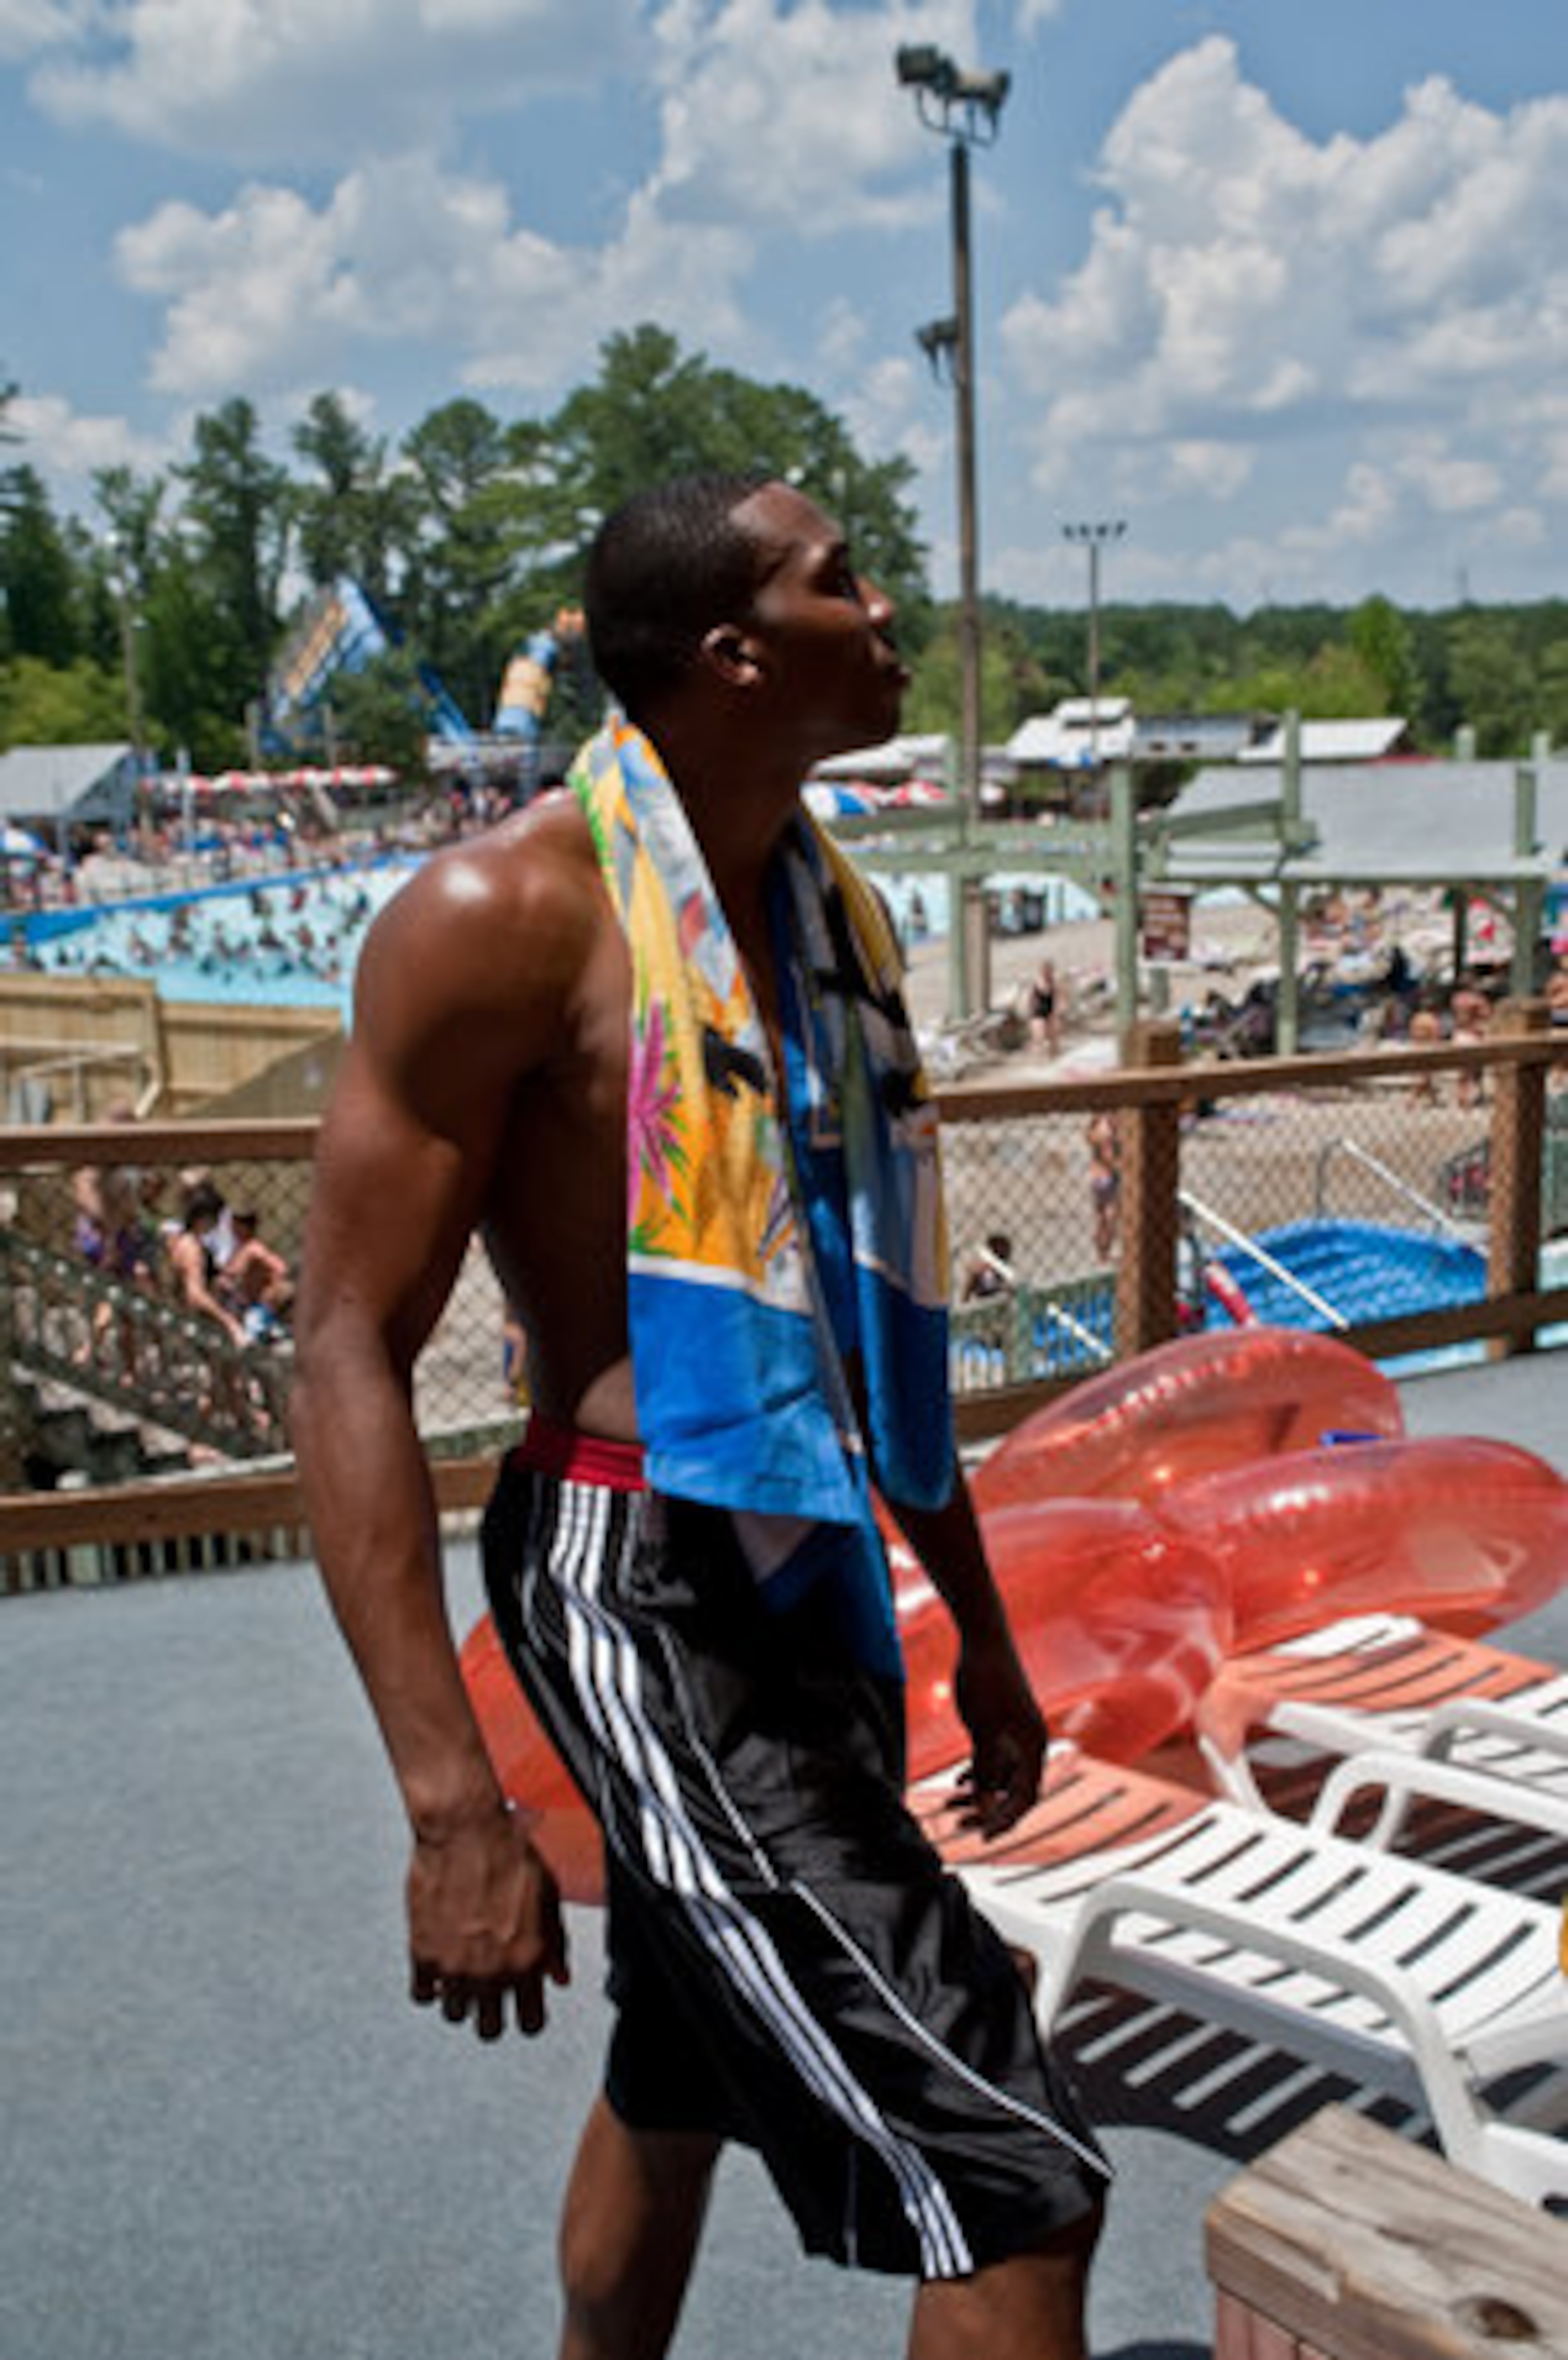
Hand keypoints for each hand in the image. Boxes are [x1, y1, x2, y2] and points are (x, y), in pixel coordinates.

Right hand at [407, 1803, 568, 2040]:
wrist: (466, 1831)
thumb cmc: (510, 1855)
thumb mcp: (549, 1899)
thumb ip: (555, 1946)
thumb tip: (559, 1977)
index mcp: (528, 1961)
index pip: (532, 2023)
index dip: (528, 2017)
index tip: (523, 2009)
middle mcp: (493, 1972)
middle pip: (490, 2029)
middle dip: (491, 2016)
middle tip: (489, 1997)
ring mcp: (456, 1968)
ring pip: (455, 2015)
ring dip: (460, 1999)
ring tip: (463, 1975)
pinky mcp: (423, 1955)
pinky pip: (422, 1996)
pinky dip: (430, 1987)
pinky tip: (439, 1967)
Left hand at [953, 1633, 1046, 1838]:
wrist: (983, 1636)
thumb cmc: (986, 1677)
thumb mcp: (982, 1726)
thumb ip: (986, 1767)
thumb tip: (985, 1806)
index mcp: (1033, 1745)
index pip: (1025, 1797)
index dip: (1005, 1820)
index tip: (982, 1837)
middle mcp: (1029, 1744)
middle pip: (1014, 1792)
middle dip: (989, 1811)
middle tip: (960, 1824)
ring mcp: (1015, 1735)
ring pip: (1000, 1778)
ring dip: (979, 1794)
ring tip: (950, 1806)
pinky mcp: (1000, 1726)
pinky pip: (993, 1761)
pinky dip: (978, 1775)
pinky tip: (958, 1783)